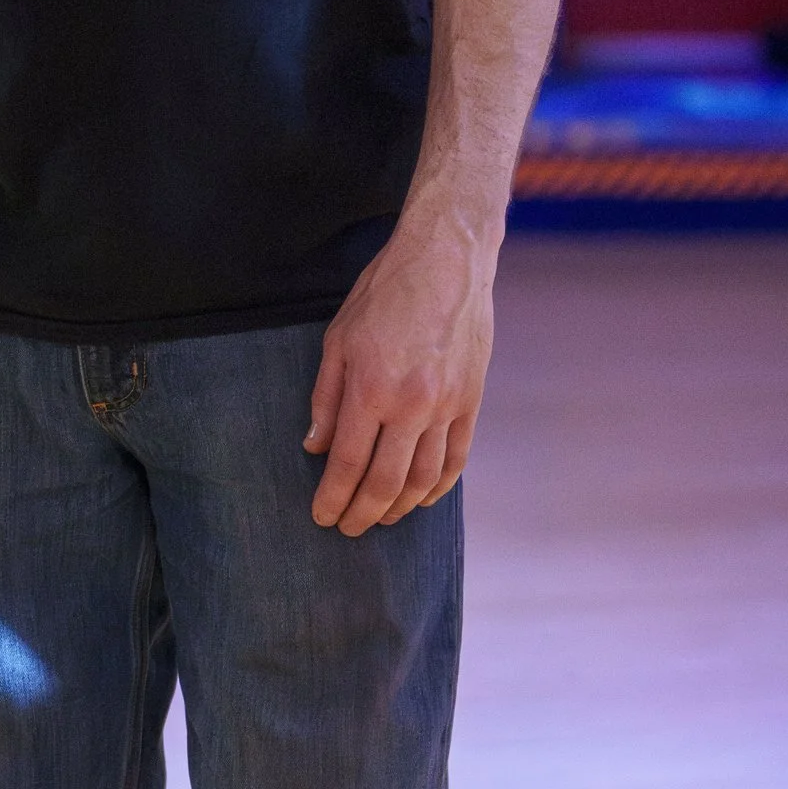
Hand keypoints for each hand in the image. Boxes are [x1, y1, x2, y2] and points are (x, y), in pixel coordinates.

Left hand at [304, 213, 495, 533]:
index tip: (322, 516)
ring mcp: (447, 405)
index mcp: (371, 389)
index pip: (347, 463)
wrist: (447, 260)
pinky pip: (457, 458)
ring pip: (424, 478)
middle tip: (348, 528)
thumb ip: (325, 399)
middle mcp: (412, 404)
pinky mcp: (472, 400)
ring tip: (380, 518)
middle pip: (385, 481)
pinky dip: (438, 486)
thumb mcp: (337, 339)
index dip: (333, 498)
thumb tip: (315, 447)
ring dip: (399, 507)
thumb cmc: (384, 293)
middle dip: (362, 513)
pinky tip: (421, 499)